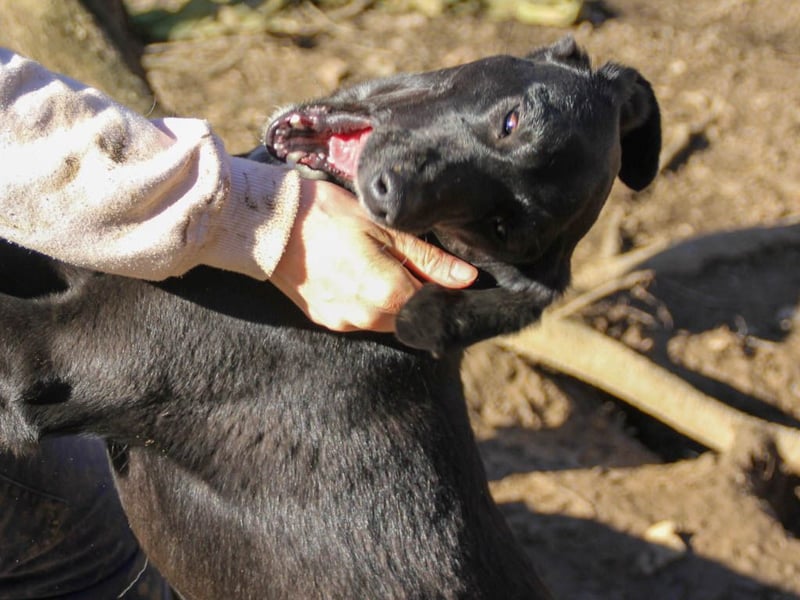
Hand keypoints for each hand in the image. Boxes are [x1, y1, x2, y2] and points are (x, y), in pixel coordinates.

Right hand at [269, 178, 476, 331]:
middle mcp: (366, 316)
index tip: (444, 275)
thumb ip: (427, 259)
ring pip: (385, 321)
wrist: (269, 224)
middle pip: (409, 316)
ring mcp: (343, 322)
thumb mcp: (383, 228)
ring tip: (381, 266)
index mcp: (386, 292)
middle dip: (417, 297)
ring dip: (392, 301)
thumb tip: (467, 279)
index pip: (432, 307)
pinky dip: (367, 303)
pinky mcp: (325, 320)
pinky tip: (358, 275)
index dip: (443, 293)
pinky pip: (359, 319)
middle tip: (412, 265)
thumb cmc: (328, 215)